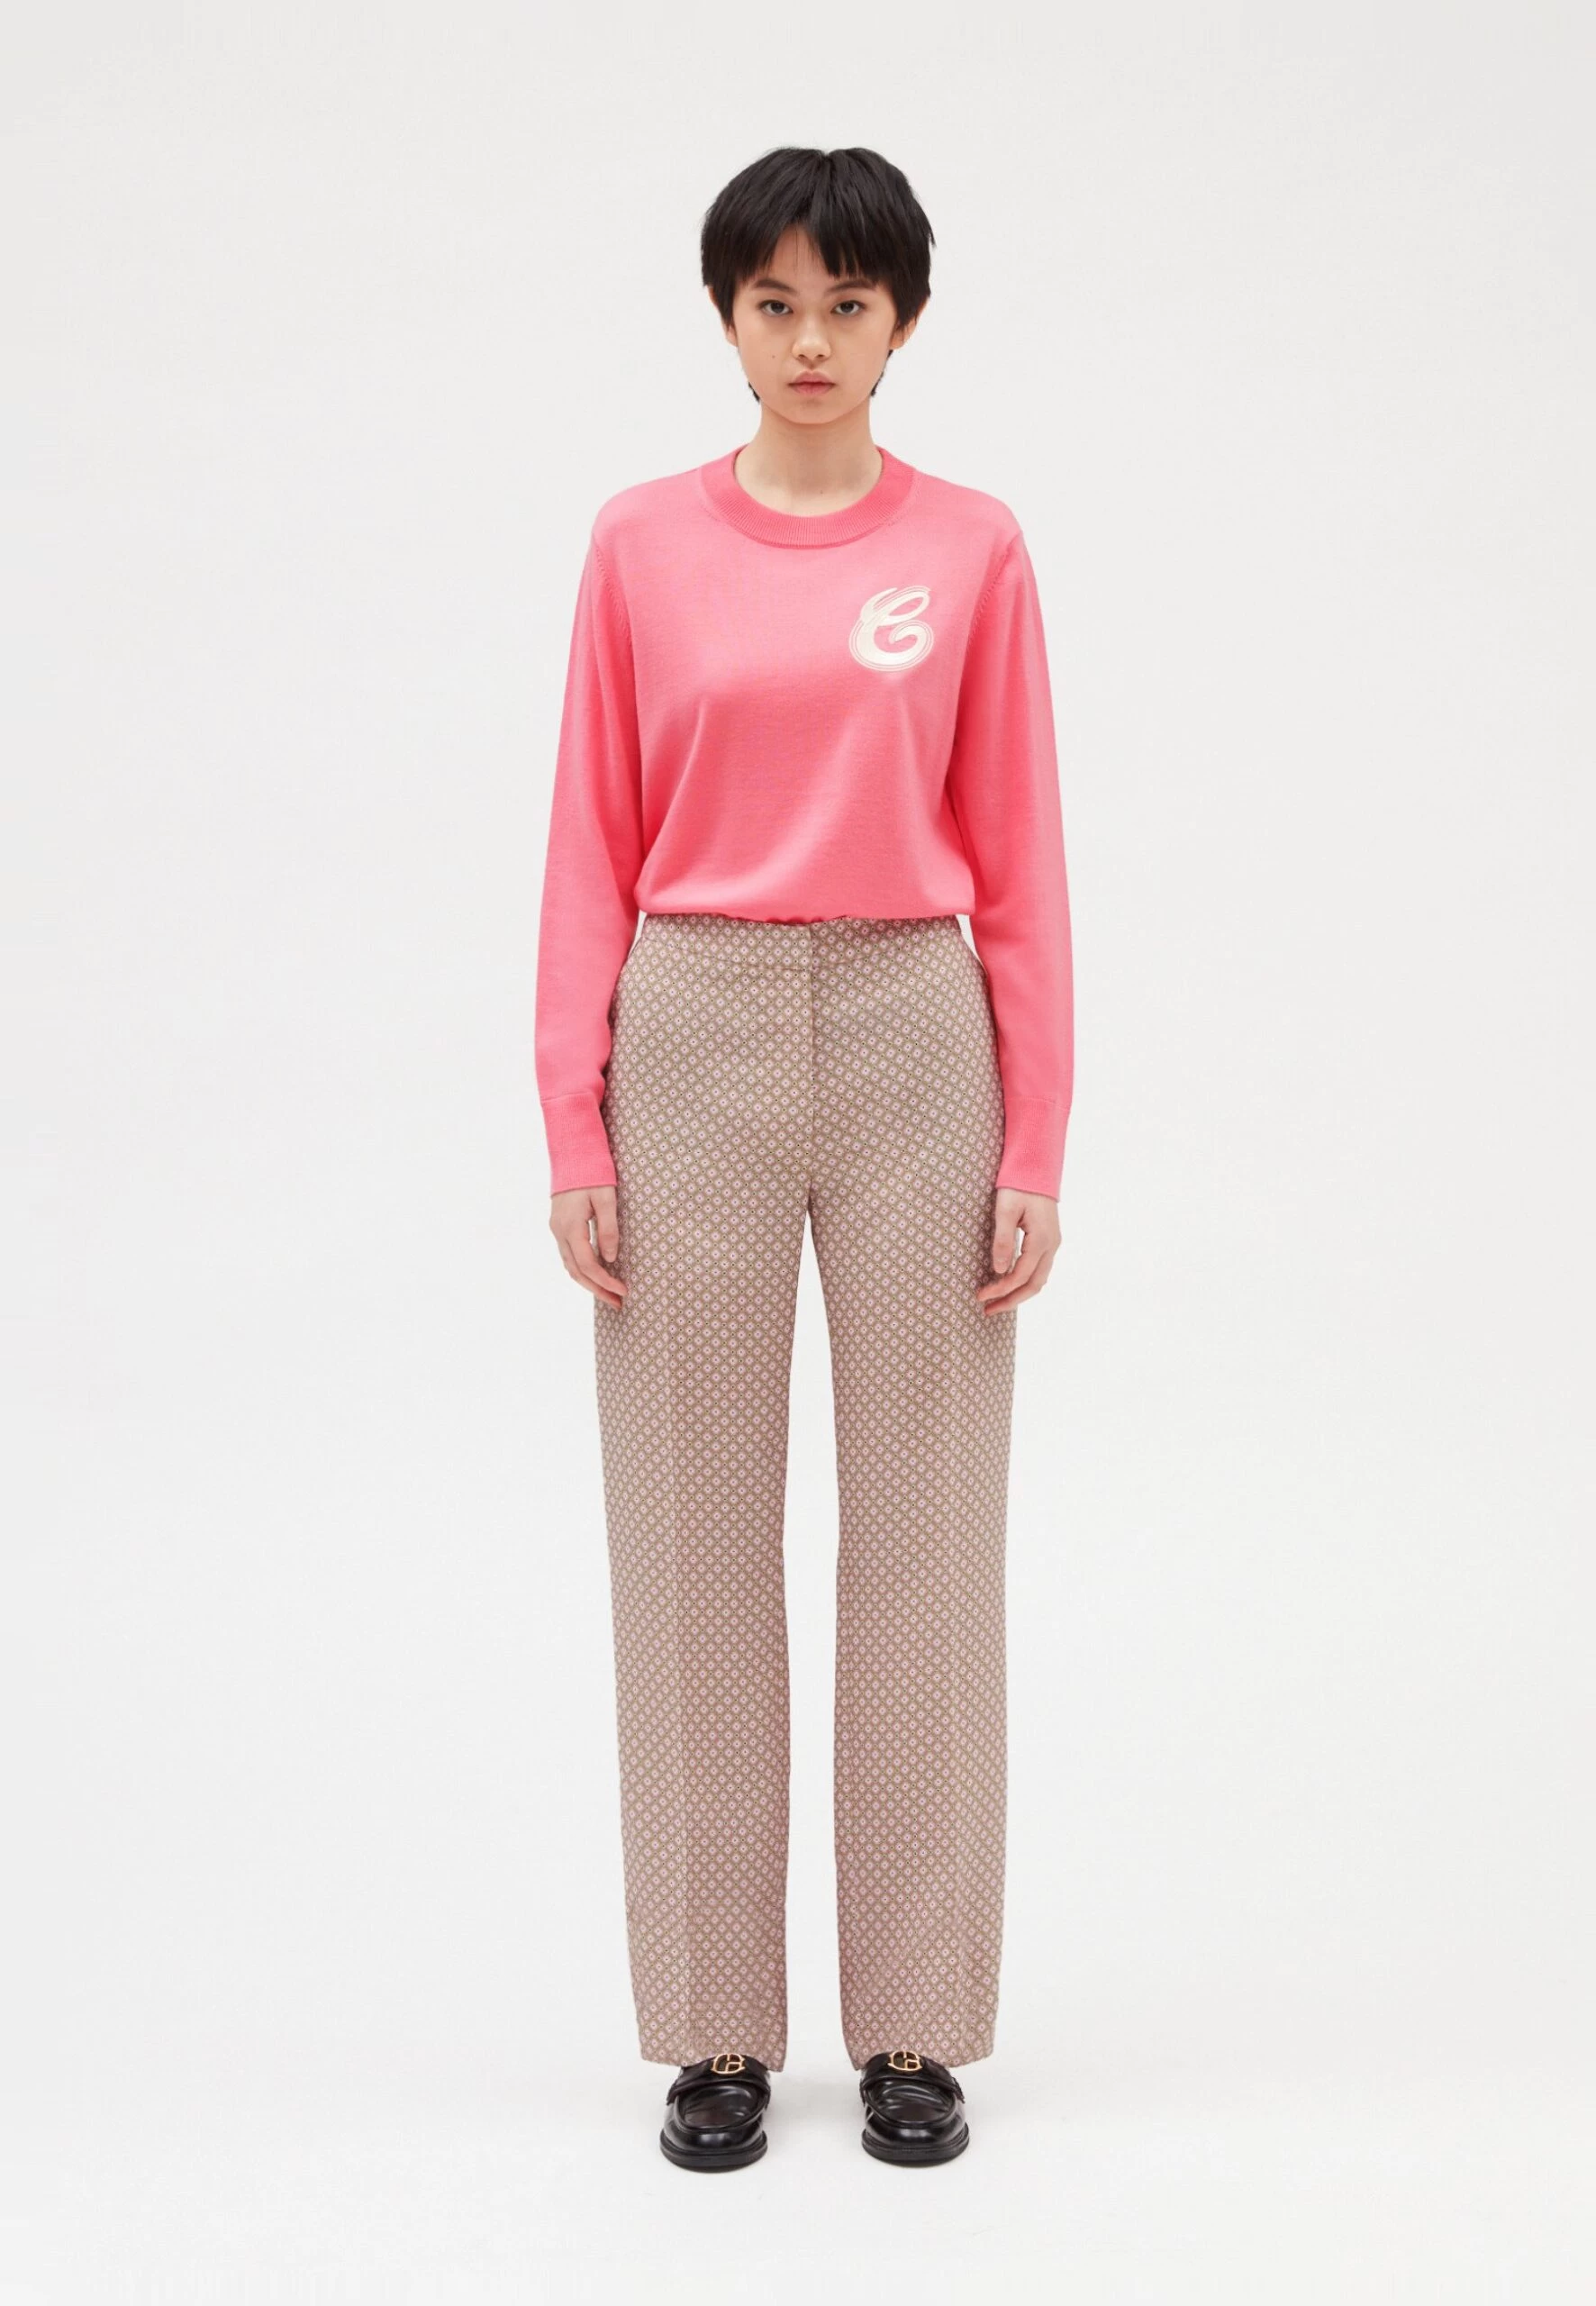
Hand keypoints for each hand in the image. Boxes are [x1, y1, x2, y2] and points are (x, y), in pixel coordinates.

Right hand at [550, 1185, 629, 1309]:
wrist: (572, 1153)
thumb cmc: (593, 1173)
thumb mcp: (606, 1199)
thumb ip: (608, 1229)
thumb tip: (611, 1258)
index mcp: (570, 1227)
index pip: (588, 1265)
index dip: (605, 1281)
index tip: (623, 1291)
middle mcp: (559, 1232)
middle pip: (576, 1272)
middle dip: (597, 1290)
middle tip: (618, 1303)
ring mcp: (556, 1229)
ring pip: (570, 1266)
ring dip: (589, 1283)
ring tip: (609, 1294)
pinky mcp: (559, 1225)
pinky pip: (569, 1255)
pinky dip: (582, 1269)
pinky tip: (596, 1274)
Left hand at [976, 1187, 1059, 1313]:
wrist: (1036, 1167)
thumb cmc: (1018, 1185)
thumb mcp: (1005, 1210)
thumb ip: (1003, 1240)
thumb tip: (998, 1270)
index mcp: (1041, 1239)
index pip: (1020, 1275)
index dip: (1000, 1290)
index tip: (980, 1297)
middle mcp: (1051, 1245)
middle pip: (1034, 1285)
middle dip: (1010, 1300)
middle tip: (987, 1310)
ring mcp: (1053, 1244)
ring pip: (1039, 1280)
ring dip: (1018, 1294)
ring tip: (996, 1303)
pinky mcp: (1049, 1241)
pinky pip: (1039, 1269)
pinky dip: (1024, 1282)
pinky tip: (1008, 1284)